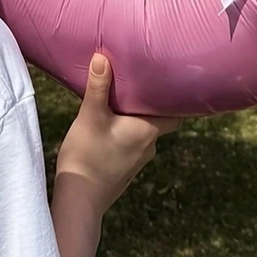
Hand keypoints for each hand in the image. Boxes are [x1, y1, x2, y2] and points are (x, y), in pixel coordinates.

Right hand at [55, 53, 179, 216]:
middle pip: (159, 120)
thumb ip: (98, 87)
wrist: (79, 199)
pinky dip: (126, 132)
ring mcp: (137, 160)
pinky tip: (110, 124)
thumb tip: (102, 57)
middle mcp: (149, 146)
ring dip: (136, 118)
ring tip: (122, 99)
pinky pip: (132, 144)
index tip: (172, 83)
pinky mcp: (125, 168)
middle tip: (140, 83)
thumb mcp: (90, 116)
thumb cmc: (87, 155)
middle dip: (150, 104)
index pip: (176, 115)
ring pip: (144, 132)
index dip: (176, 100)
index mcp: (147, 131)